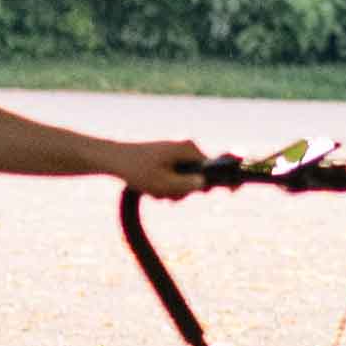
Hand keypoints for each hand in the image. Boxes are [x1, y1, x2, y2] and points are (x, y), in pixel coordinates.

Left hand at [116, 137, 235, 194]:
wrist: (112, 159)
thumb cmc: (137, 170)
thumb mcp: (164, 184)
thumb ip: (187, 186)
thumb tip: (205, 185)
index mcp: (189, 150)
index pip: (215, 167)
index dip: (224, 180)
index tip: (233, 190)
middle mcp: (186, 148)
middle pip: (198, 176)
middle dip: (184, 190)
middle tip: (167, 196)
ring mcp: (177, 153)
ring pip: (185, 179)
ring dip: (172, 190)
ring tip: (154, 191)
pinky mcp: (168, 158)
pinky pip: (175, 176)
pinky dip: (165, 185)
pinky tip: (151, 187)